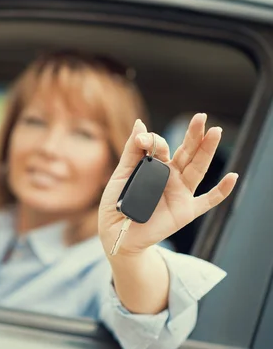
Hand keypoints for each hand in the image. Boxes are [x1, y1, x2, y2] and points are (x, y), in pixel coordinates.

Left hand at [98, 113, 238, 255]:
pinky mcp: (186, 211)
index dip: (154, 140)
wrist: (116, 232)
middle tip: (200, 117)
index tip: (142, 140)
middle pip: (187, 152)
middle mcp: (172, 176)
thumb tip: (140, 123)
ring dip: (207, 151)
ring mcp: (181, 192)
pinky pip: (208, 200)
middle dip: (194, 135)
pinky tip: (232, 177)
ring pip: (198, 169)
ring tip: (215, 132)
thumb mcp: (122, 174)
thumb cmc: (117, 202)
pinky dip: (221, 191)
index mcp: (156, 165)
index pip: (162, 147)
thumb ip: (132, 151)